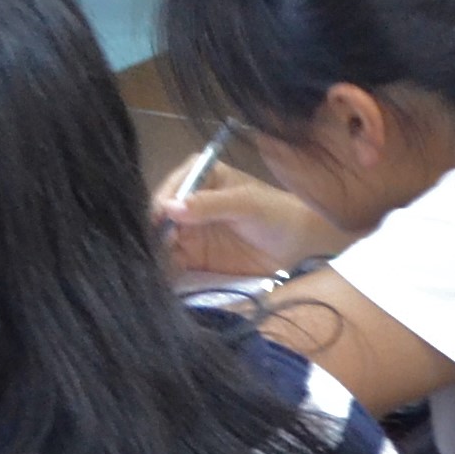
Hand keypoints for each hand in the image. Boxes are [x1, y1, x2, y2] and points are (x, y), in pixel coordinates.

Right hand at [157, 175, 345, 278]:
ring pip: (162, 241)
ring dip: (156, 252)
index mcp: (200, 175)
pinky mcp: (195, 258)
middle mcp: (188, 202)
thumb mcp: (244, 204)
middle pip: (160, 217)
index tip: (159, 223)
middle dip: (154, 232)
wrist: (300, 244)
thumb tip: (169, 207)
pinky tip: (163, 277)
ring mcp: (190, 231)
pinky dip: (165, 270)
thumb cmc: (276, 213)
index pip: (169, 189)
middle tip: (156, 248)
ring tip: (156, 265)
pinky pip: (173, 263)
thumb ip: (209, 204)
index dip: (160, 205)